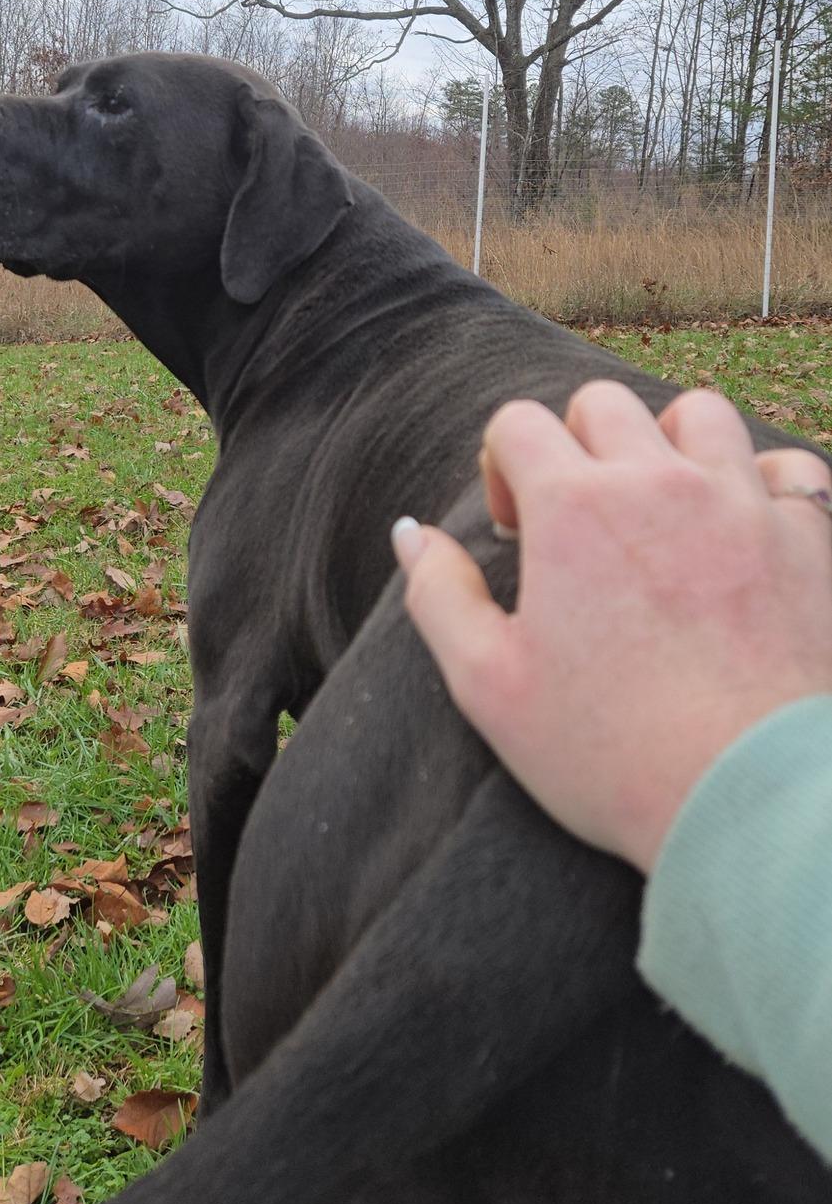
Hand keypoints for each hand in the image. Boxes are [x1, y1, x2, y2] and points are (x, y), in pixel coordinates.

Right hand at [392, 383, 831, 871]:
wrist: (755, 800)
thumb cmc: (613, 754)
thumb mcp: (489, 688)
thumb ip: (439, 596)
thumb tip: (411, 534)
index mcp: (572, 507)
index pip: (517, 422)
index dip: (502, 467)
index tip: (516, 533)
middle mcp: (658, 481)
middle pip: (603, 404)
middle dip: (576, 443)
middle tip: (578, 520)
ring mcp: (741, 503)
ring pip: (701, 412)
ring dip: (669, 442)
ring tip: (661, 506)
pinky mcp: (809, 540)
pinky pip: (788, 469)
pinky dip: (762, 482)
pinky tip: (745, 526)